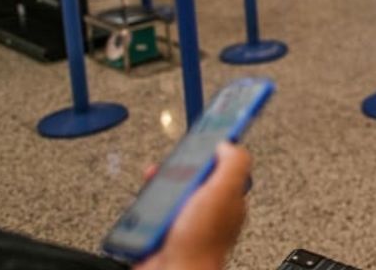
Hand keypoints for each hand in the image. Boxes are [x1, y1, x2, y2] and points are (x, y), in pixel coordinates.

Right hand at [134, 143, 250, 269]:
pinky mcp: (162, 231)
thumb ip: (233, 164)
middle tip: (172, 162)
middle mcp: (207, 209)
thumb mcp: (223, 192)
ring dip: (158, 183)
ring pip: (169, 190)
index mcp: (227, 197)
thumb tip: (229, 143)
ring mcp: (184, 220)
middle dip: (179, 165)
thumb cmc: (200, 242)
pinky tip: (142, 205)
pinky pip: (151, 210)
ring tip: (153, 180)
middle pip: (192, 174)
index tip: (203, 132)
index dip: (212, 149)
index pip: (222, 164)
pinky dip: (143, 204)